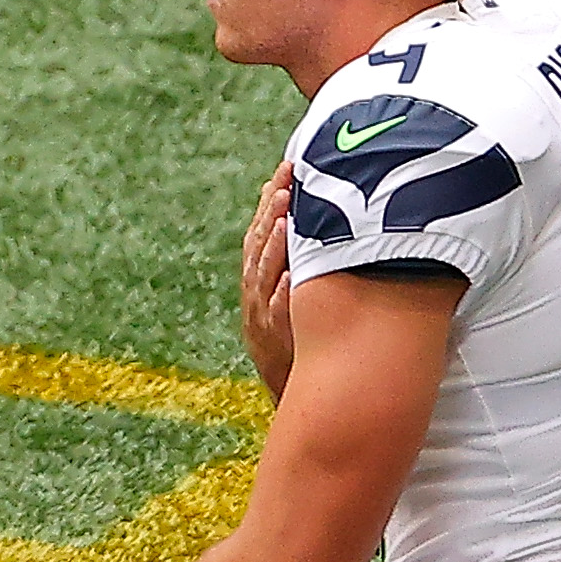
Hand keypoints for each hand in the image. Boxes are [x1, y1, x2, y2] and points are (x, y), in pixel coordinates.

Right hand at [237, 165, 299, 392]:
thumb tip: (304, 213)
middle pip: (258, 245)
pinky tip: (292, 277)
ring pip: (263, 276)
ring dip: (273, 246)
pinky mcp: (275, 342)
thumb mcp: (290, 294)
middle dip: (271, 212)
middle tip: (287, 183)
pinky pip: (277, 315)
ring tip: (284, 217)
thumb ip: (294, 257)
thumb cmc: (300, 336)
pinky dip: (282, 294)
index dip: (271, 198)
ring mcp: (262, 317)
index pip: (260, 230)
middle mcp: (255, 293)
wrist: (293, 393)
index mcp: (258, 279)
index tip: (288, 168)